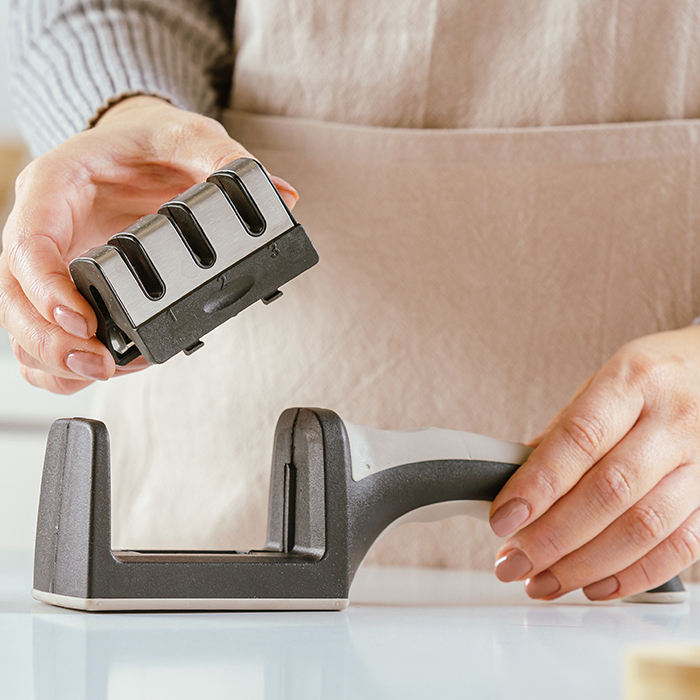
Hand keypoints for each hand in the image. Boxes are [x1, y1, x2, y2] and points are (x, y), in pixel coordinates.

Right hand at [0, 96, 297, 392]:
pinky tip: (99, 369)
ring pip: (24, 323)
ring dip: (55, 358)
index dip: (46, 286)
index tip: (82, 319)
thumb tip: (282, 195)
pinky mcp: (67, 287)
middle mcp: (45, 226)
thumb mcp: (188, 135)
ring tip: (106, 371)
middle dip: (51, 339)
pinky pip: (45, 333)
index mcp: (57, 183)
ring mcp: (53, 261)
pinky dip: (61, 361)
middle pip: (16, 295)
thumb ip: (225, 159)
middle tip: (101, 363)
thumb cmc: (150, 143)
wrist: (141, 151)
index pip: (29, 240)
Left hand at [489, 326, 699, 599]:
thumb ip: (562, 437)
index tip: (503, 519)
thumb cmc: (648, 383)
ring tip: (544, 581)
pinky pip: (680, 548)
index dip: (538, 485)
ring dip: (585, 565)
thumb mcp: (601, 388)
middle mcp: (673, 420)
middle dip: (552, 537)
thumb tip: (514, 489)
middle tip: (514, 562)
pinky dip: (632, 575)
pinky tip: (594, 585)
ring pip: (644, 527)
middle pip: (609, 491)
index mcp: (632, 381)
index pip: (579, 439)